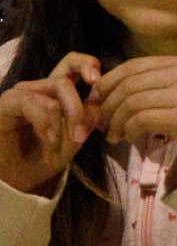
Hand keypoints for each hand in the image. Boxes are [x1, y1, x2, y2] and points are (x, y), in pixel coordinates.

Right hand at [0, 54, 99, 193]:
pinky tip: (48, 140)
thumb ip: (87, 118)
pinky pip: (31, 102)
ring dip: (63, 119)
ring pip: (53, 89)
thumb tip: (98, 102)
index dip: (87, 64)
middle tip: (80, 136)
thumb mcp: (73, 139)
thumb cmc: (42, 160)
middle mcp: (36, 89)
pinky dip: (45, 122)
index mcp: (55, 93)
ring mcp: (19, 95)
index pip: (72, 64)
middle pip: (65, 81)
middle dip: (77, 110)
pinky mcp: (5, 104)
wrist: (15, 182)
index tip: (97, 80)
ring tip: (59, 143)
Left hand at [90, 55, 176, 165]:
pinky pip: (141, 119)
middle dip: (107, 105)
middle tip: (100, 124)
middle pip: (129, 84)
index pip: (133, 66)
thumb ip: (146, 85)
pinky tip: (128, 138)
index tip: (94, 100)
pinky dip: (128, 130)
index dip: (107, 82)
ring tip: (113, 135)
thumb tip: (99, 87)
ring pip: (132, 102)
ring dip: (115, 121)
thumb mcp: (173, 92)